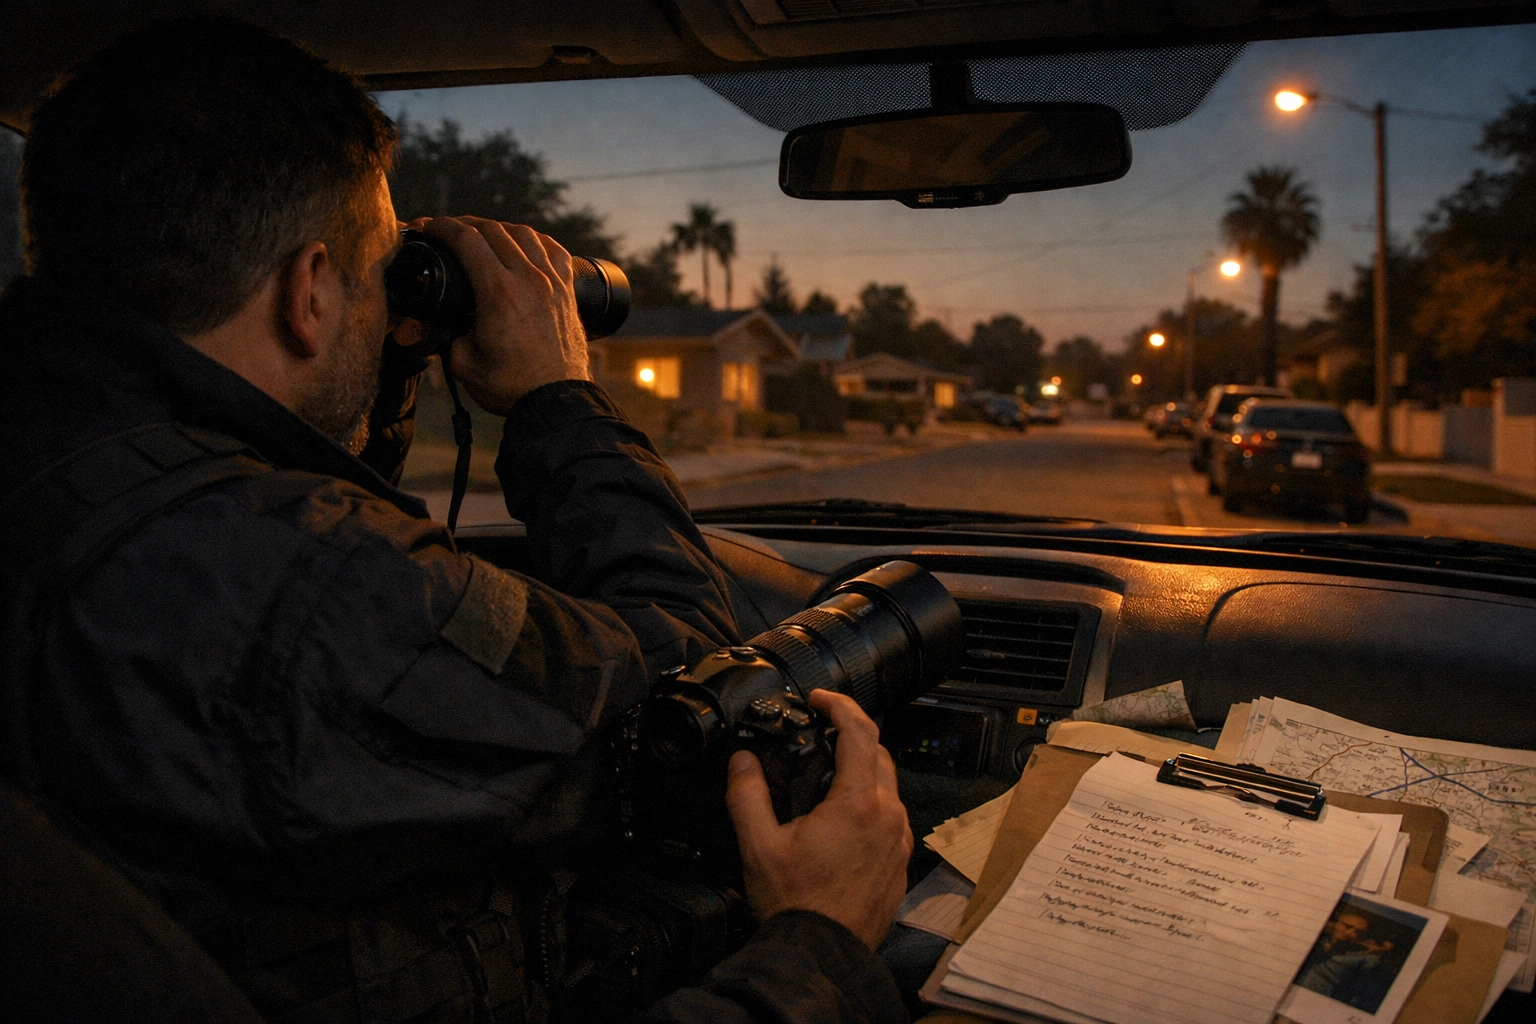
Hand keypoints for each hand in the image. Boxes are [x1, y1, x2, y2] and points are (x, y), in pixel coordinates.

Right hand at [418, 216, 589, 413]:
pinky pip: (553, 249)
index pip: (466, 240)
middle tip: (448, 231)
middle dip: (464, 224)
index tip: (427, 227)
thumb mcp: (462, 363)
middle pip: (493, 230)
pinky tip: (524, 242)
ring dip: (498, 228)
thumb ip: (443, 336)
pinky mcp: (568, 291)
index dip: (441, 226)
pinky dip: (534, 239)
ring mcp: (552, 282)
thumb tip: (432, 321)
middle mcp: (528, 279)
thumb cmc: (511, 387)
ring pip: (524, 234)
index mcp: (498, 292)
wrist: (556, 402)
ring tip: (482, 234)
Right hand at [725, 689, 912, 949]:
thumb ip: (747, 793)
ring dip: (863, 772)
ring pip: (888, 786)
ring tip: (828, 778)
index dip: (840, 705)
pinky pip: (892, 817)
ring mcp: (899, 841)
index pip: (860, 731)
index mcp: (857, 804)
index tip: (820, 700)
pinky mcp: (900, 862)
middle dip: (852, 736)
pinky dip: (871, 804)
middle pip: (879, 754)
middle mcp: (888, 817)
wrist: (823, 954)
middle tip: (821, 735)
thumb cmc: (794, 904)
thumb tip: (742, 760)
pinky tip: (842, 820)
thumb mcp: (758, 844)